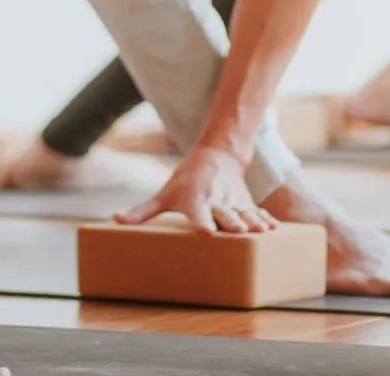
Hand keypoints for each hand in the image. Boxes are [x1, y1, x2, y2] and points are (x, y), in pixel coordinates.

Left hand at [115, 146, 278, 232]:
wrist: (215, 156)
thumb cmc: (184, 181)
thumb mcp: (163, 195)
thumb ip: (142, 211)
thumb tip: (115, 220)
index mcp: (194, 200)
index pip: (197, 212)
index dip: (201, 222)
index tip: (206, 232)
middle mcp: (215, 201)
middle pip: (224, 213)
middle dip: (232, 221)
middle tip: (239, 230)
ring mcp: (233, 202)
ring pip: (244, 213)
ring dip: (252, 221)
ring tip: (260, 231)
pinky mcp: (246, 204)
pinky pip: (257, 212)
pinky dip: (265, 219)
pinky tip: (274, 229)